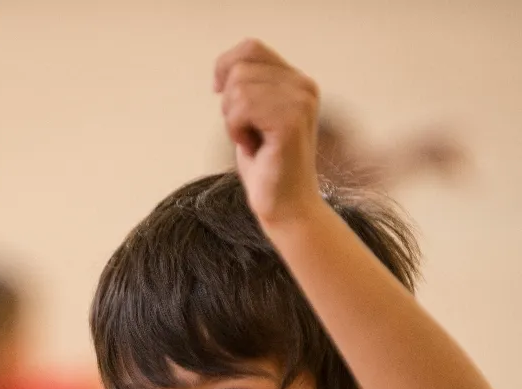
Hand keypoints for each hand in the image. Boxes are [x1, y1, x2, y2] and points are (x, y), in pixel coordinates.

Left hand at [214, 39, 322, 225]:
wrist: (286, 208)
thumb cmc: (267, 170)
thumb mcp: (253, 120)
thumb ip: (248, 89)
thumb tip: (223, 70)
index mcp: (297, 82)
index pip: (251, 48)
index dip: (226, 66)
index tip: (217, 92)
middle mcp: (304, 86)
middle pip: (240, 69)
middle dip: (230, 105)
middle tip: (247, 134)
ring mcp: (300, 102)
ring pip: (238, 88)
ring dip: (233, 121)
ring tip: (253, 143)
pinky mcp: (291, 120)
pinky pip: (242, 108)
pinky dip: (237, 131)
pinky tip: (254, 148)